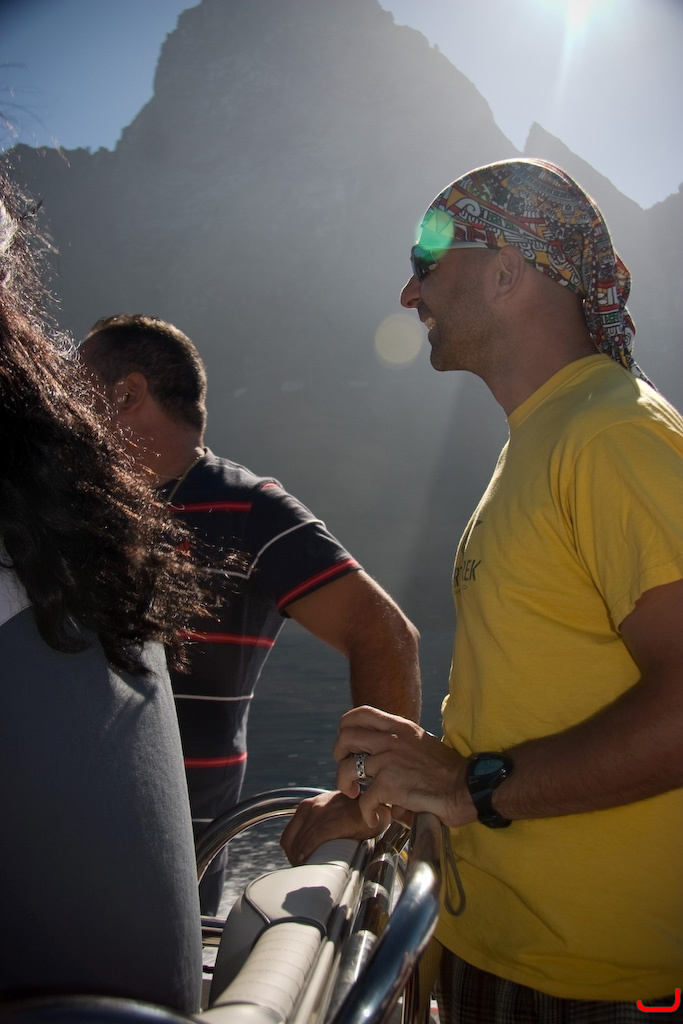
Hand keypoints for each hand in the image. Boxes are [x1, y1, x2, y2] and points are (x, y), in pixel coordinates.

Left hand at [280, 789, 385, 865]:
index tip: (296, 864)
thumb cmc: (357, 813)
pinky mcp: (335, 819)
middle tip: (302, 871)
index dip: (291, 852)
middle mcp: (313, 806)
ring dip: (300, 858)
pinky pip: (316, 837)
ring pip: (302, 840)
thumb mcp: (333, 813)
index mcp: (310, 805)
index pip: (290, 833)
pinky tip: (308, 860)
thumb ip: (320, 826)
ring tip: (307, 870)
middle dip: (294, 858)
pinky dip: (309, 850)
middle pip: (292, 839)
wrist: (377, 804)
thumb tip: (312, 854)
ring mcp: (323, 811)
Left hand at [334, 705, 474, 828]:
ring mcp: (389, 761)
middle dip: (339, 756)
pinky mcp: (389, 785)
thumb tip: (377, 760)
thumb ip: (398, 744)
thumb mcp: (420, 744)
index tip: (348, 746)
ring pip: (347, 768)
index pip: (360, 714)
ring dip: (345, 784)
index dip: (345, 727)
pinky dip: (367, 813)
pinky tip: (376, 817)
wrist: (466, 787)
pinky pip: (364, 800)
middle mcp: (392, 739)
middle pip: (345, 737)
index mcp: (400, 727)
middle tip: (348, 771)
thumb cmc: (447, 771)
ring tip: (356, 795)